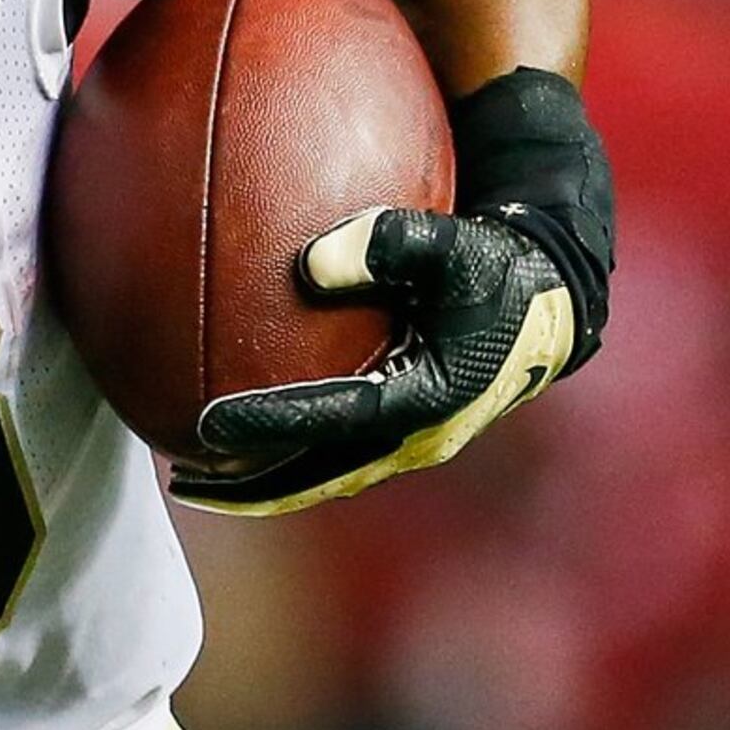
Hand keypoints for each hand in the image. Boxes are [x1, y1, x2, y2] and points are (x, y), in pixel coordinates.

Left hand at [171, 206, 575, 515]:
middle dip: (252, 487)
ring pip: (325, 475)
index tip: (208, 425)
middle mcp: (419, 435)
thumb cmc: (496, 267)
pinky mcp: (403, 433)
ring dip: (263, 484)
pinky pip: (334, 455)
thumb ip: (393, 243)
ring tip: (196, 485)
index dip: (271, 424)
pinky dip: (287, 460)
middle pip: (321, 475)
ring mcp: (411, 442)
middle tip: (183, 484)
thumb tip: (311, 262)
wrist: (547, 298)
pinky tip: (237, 449)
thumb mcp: (456, 246)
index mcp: (431, 397)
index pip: (335, 420)